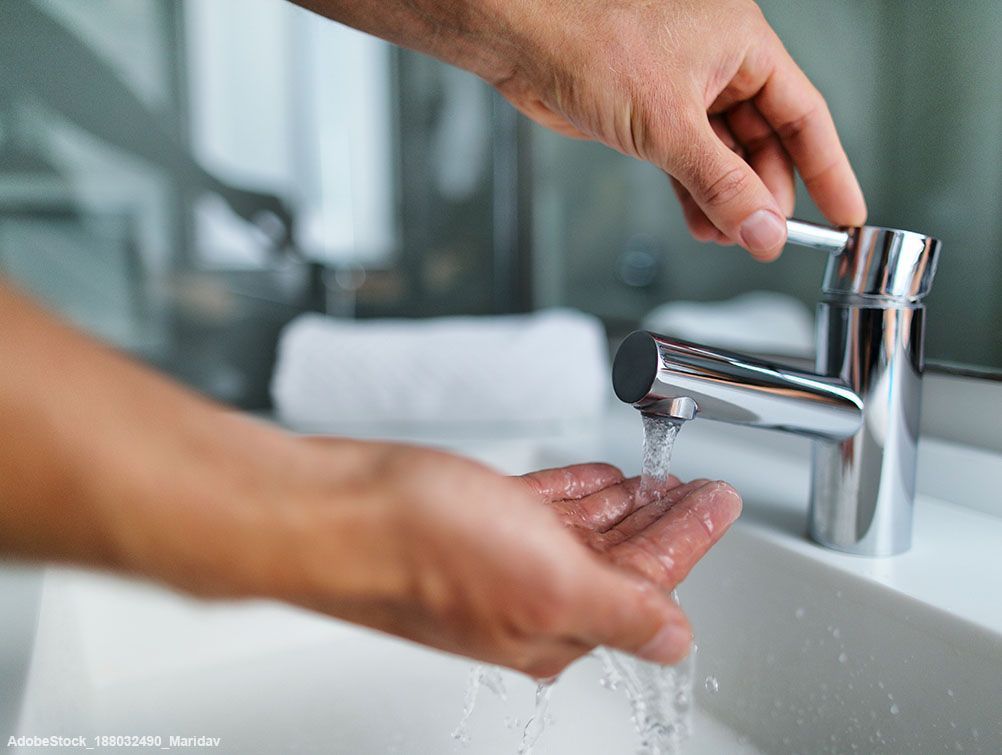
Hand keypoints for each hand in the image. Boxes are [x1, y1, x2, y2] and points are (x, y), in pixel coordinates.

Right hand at [116, 433, 738, 678]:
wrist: (330, 511)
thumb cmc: (420, 548)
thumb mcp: (546, 581)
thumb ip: (621, 611)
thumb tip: (675, 642)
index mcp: (554, 625)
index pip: (647, 583)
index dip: (690, 538)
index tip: (719, 500)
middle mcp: (528, 598)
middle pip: (618, 558)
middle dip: (663, 522)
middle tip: (698, 488)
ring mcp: (497, 557)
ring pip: (581, 532)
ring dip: (624, 505)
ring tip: (657, 479)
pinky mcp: (470, 520)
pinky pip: (540, 506)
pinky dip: (574, 491)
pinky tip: (593, 478)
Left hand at [299, 0, 864, 259]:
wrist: (523, 40)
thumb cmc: (589, 41)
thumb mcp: (670, 125)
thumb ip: (721, 184)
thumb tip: (762, 228)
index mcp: (743, 45)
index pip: (805, 116)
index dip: (828, 168)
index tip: (846, 212)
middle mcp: (718, 66)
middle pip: (764, 143)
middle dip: (764, 196)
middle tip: (761, 239)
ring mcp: (683, 92)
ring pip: (724, 158)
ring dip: (728, 202)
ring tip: (727, 238)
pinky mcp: (649, 115)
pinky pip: (688, 163)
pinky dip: (695, 195)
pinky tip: (701, 223)